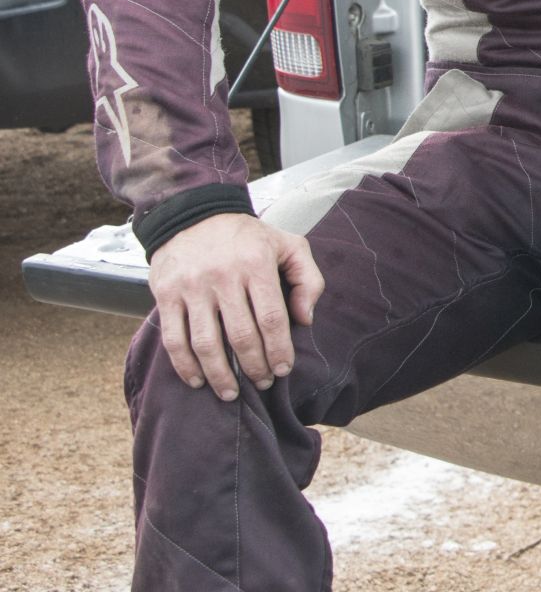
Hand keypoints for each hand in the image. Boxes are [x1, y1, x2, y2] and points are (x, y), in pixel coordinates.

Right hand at [147, 213, 324, 400]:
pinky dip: (184, 365)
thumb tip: (305, 320)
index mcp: (257, 264)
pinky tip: (197, 380)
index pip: (272, 318)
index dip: (279, 350)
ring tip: (231, 393)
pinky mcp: (166, 294)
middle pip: (241, 335)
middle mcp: (223, 276)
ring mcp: (191, 287)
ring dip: (219, 374)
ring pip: (205, 342)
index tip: (283, 370)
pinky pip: (174, 338)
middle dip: (254, 367)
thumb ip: (308, 279)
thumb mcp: (288, 245)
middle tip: (262, 383)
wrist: (193, 213)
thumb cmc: (248, 237)